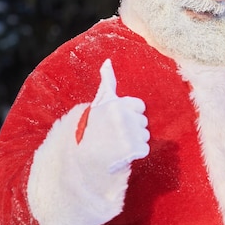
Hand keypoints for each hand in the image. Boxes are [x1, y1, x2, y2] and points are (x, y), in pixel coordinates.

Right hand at [76, 59, 149, 174]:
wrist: (79, 162)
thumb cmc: (88, 132)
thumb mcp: (96, 105)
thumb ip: (107, 83)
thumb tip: (108, 62)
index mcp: (117, 104)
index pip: (139, 106)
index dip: (128, 115)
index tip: (115, 122)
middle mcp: (125, 116)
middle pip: (143, 121)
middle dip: (132, 128)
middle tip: (113, 136)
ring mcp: (131, 133)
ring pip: (145, 135)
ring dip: (134, 142)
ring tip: (115, 146)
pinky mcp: (135, 149)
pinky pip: (144, 149)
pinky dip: (135, 154)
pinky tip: (121, 155)